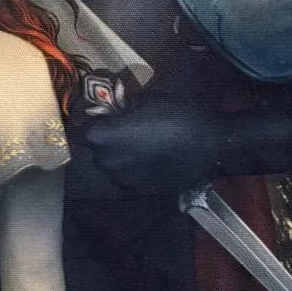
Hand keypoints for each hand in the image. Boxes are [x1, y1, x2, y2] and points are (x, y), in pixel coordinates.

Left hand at [84, 103, 220, 192]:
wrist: (209, 143)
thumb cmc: (176, 115)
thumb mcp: (145, 100)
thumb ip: (122, 106)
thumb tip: (112, 108)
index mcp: (103, 137)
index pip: (83, 130)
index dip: (94, 123)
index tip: (105, 118)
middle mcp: (106, 161)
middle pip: (97, 149)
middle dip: (108, 140)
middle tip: (128, 129)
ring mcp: (122, 179)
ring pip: (112, 165)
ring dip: (120, 156)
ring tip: (142, 146)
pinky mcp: (139, 190)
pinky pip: (127, 177)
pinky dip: (134, 170)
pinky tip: (151, 160)